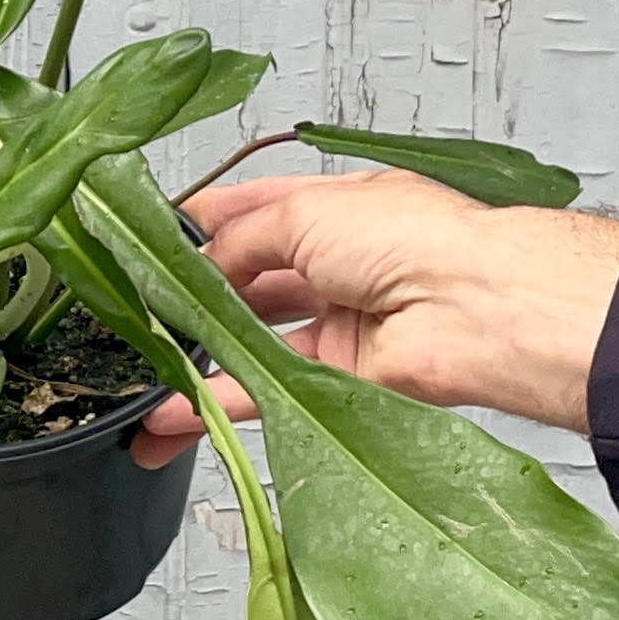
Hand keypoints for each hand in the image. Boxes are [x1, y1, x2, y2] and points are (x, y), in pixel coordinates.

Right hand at [128, 170, 618, 468]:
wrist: (477, 312)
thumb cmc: (418, 240)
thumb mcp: (305, 212)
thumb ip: (243, 238)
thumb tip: (204, 262)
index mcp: (334, 208)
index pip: (253, 211)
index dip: (202, 225)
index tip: (151, 241)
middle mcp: (338, 263)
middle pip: (249, 279)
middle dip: (194, 294)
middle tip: (140, 309)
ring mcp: (341, 320)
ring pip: (253, 339)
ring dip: (200, 354)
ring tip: (148, 370)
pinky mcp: (343, 377)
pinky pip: (269, 387)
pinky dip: (221, 399)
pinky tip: (181, 411)